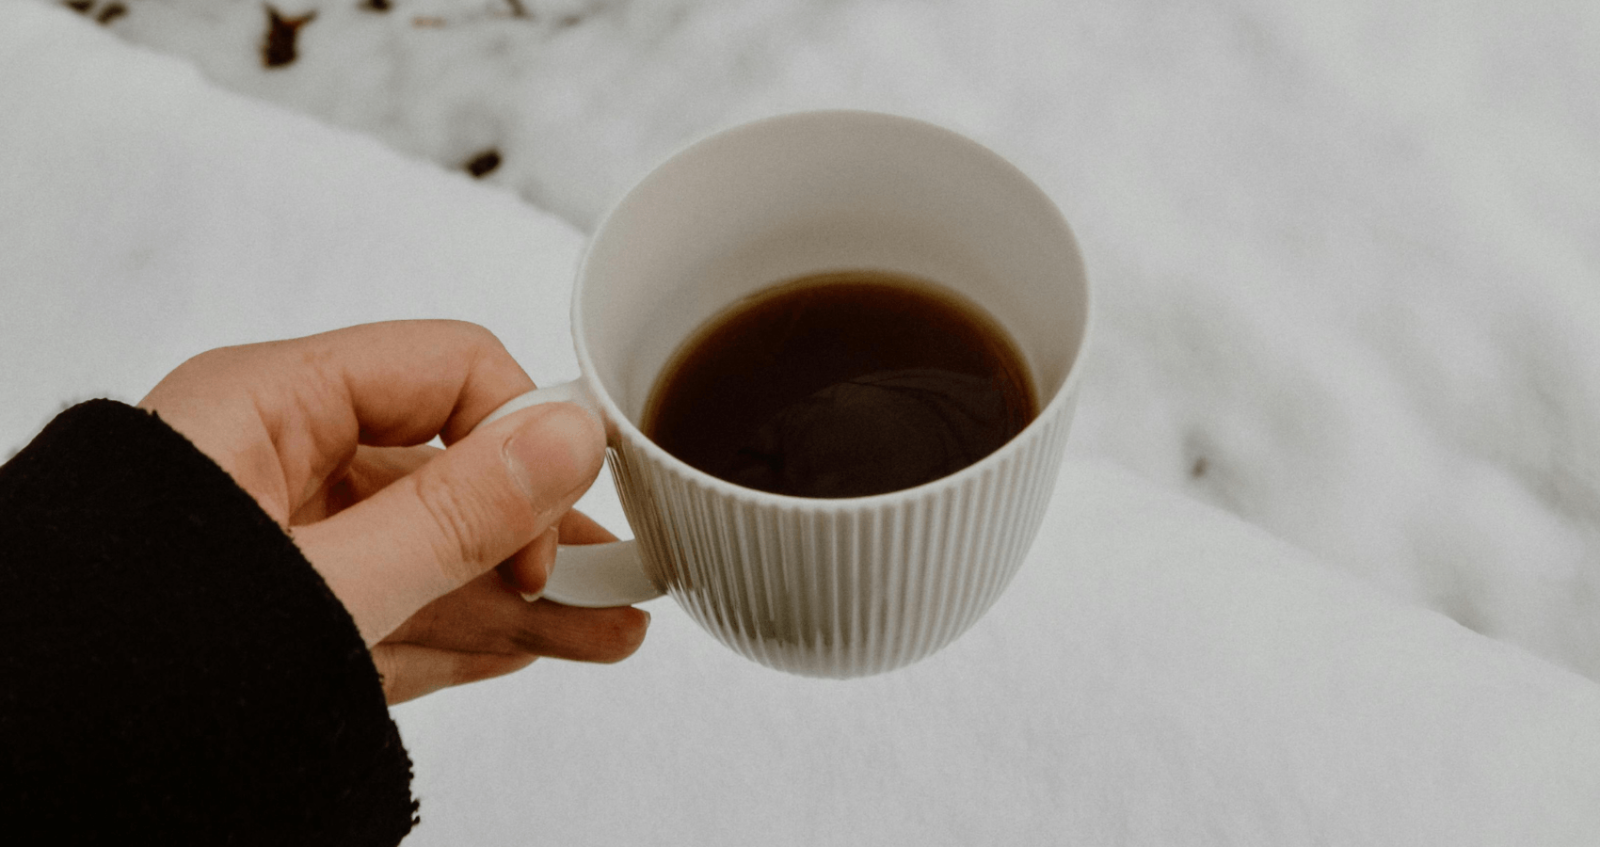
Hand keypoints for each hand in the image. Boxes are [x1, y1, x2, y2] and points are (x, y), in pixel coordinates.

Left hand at [139, 320, 648, 703]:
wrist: (32, 775)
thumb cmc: (133, 667)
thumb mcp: (326, 586)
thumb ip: (456, 512)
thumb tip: (568, 432)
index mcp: (267, 407)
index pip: (443, 370)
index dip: (520, 431)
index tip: (561, 511)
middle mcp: (279, 466)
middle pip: (447, 473)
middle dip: (539, 532)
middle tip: (623, 575)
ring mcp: (286, 550)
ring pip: (430, 555)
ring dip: (521, 597)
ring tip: (608, 633)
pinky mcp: (287, 624)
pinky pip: (396, 613)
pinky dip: (464, 635)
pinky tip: (532, 646)